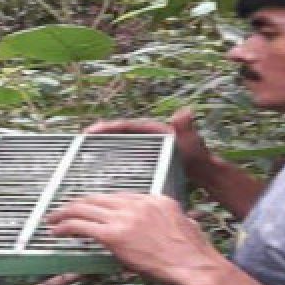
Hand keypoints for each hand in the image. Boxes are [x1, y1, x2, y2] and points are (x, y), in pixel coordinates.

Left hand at [46, 192, 227, 284]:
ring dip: (65, 213)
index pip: (120, 196)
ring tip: (53, 219)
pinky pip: (83, 226)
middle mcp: (137, 204)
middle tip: (64, 209)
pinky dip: (66, 227)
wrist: (193, 264)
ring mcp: (125, 218)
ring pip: (86, 208)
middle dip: (79, 203)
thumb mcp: (184, 225)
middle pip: (99, 198)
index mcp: (155, 199)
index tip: (92, 210)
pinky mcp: (114, 235)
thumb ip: (167, 220)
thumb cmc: (193, 252)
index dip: (102, 204)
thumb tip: (160, 226)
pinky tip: (57, 231)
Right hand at [85, 108, 212, 173]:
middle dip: (100, 134)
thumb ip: (187, 129)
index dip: (107, 128)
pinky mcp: (147, 156)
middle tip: (80, 140)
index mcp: (153, 129)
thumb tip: (185, 112)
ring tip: (84, 151)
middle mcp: (148, 135)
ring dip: (103, 145)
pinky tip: (103, 166)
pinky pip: (126, 153)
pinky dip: (113, 156)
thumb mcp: (192, 142)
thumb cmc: (198, 158)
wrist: (204, 172)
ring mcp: (147, 145)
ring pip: (120, 143)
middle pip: (118, 132)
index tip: (90, 132)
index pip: (125, 126)